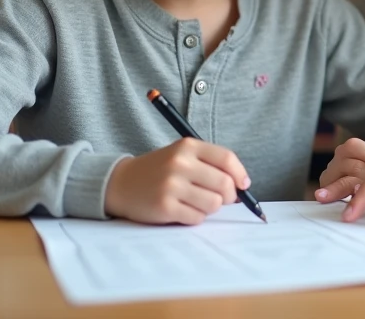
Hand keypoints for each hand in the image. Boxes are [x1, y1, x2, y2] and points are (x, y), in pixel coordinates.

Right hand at [104, 138, 249, 224]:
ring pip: (214, 204)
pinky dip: (194, 217)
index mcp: (187, 146)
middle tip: (219, 198)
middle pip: (224, 184)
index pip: (227, 159)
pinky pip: (197, 218)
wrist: (121, 183)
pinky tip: (182, 209)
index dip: (240, 174)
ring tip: (195, 202)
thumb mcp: (181, 155)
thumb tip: (240, 186)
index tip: (243, 185)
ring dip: (209, 208)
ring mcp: (172, 185)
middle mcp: (180, 163)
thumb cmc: (159, 170)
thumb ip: (209, 164)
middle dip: (228, 196)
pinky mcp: (165, 207)